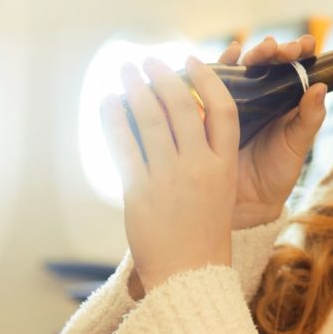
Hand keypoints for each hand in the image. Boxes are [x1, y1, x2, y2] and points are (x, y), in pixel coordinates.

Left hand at [99, 55, 238, 291]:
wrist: (189, 275)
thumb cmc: (203, 232)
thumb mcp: (220, 190)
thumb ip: (207, 155)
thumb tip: (182, 115)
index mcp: (225, 166)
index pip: (223, 109)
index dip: (209, 78)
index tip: (193, 58)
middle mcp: (199, 167)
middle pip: (182, 105)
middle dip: (162, 74)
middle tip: (147, 58)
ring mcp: (169, 178)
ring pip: (150, 117)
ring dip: (134, 86)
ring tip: (125, 69)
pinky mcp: (139, 191)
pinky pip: (123, 144)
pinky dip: (113, 117)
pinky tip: (107, 101)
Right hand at [218, 35, 327, 229]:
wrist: (247, 201)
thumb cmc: (277, 172)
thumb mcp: (298, 145)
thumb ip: (310, 118)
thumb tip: (321, 86)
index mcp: (287, 100)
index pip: (295, 68)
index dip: (299, 52)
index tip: (304, 45)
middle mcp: (263, 95)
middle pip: (268, 61)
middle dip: (276, 49)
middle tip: (283, 49)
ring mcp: (239, 99)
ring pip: (245, 66)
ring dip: (254, 52)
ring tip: (264, 49)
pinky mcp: (215, 107)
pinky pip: (216, 81)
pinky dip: (224, 62)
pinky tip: (231, 53)